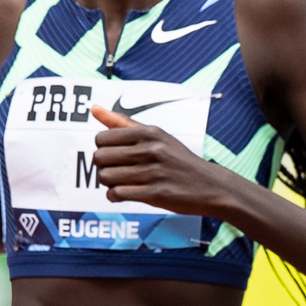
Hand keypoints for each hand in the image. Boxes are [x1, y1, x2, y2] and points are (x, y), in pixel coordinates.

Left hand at [88, 105, 234, 219]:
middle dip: (102, 167)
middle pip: (100, 158)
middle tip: (114, 172)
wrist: (211, 186)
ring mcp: (153, 172)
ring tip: (120, 183)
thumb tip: (94, 109)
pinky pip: (117, 194)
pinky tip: (123, 194)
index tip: (114, 157)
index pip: (101, 138)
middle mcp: (151, 149)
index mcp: (149, 132)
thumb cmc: (178, 160)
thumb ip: (123, 123)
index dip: (103, 150)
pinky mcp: (155, 194)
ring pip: (106, 177)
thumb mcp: (156, 136)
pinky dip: (114, 196)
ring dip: (108, 184)